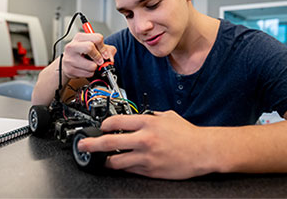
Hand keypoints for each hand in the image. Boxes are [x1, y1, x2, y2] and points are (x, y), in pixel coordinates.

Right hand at [62, 32, 116, 78]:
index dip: (103, 48)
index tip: (104, 54)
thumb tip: (110, 58)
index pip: (97, 38)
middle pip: (89, 47)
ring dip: (95, 67)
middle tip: (100, 61)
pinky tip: (86, 69)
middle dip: (98, 56)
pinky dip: (90, 73)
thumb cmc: (84, 53)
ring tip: (91, 65)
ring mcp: (69, 58)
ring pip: (91, 65)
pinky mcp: (69, 70)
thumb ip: (107, 49)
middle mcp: (72, 46)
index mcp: (79, 37)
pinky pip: (87, 74)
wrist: (68, 63)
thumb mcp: (96, 47)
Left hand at [77, 110, 211, 179]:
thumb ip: (151, 115)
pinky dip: (123, 167)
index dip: (104, 125)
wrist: (203, 150)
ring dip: (106, 160)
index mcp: (148, 123)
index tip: (101, 127)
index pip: (116, 122)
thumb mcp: (168, 116)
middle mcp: (144, 139)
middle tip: (83, 146)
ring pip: (116, 161)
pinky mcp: (150, 171)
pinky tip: (121, 164)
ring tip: (102, 159)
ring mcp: (146, 157)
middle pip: (109, 142)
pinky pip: (129, 170)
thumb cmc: (188, 134)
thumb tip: (138, 117)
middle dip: (92, 144)